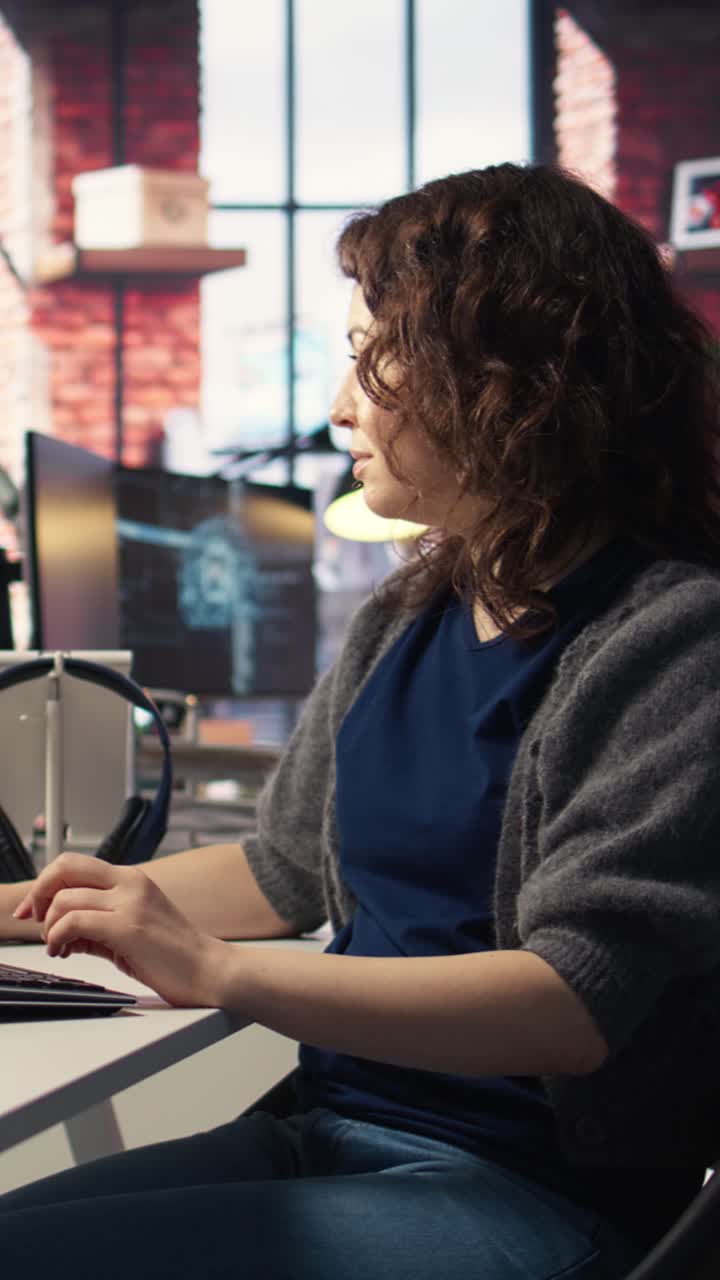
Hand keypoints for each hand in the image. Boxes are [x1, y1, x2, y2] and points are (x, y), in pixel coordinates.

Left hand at [13, 853, 228, 1007]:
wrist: (208, 971)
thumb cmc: (173, 955)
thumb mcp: (131, 929)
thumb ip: (96, 924)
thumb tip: (62, 929)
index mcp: (132, 879)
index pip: (74, 864)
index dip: (45, 884)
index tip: (34, 909)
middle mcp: (130, 882)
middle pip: (65, 867)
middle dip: (39, 893)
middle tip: (33, 919)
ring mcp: (130, 902)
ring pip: (64, 898)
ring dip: (49, 925)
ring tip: (56, 945)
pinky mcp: (128, 926)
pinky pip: (74, 921)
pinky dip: (58, 937)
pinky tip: (64, 950)